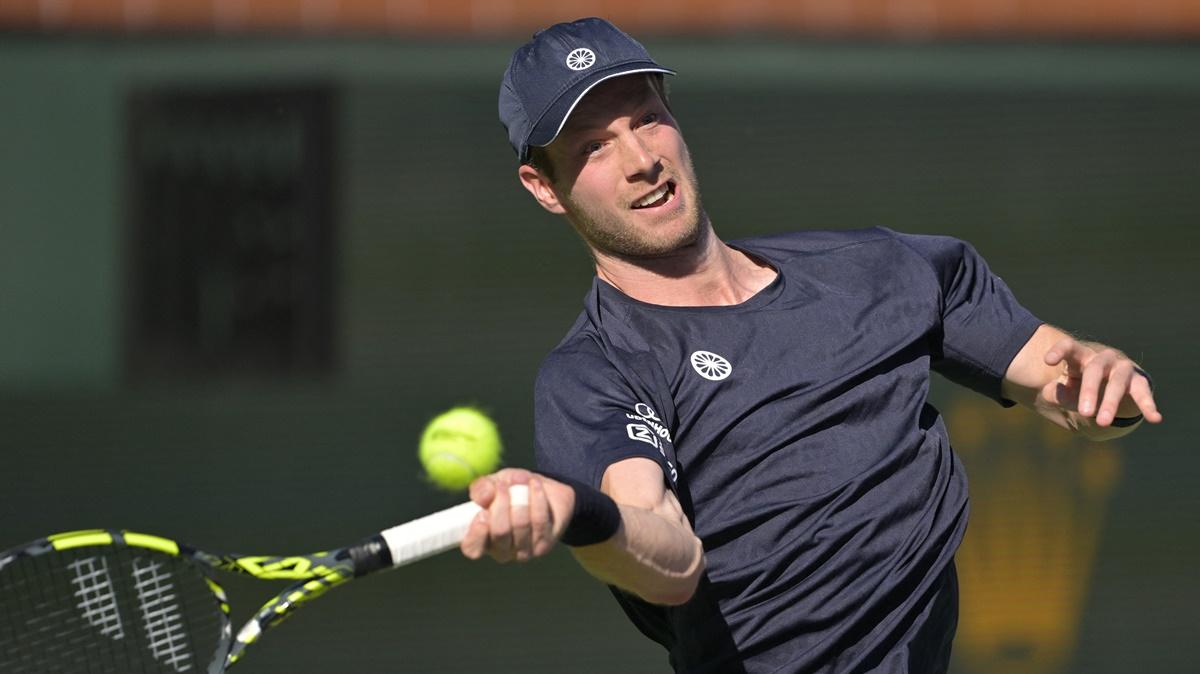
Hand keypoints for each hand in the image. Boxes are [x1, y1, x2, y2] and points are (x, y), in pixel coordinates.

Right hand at [460, 468, 575, 562]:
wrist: (542, 490)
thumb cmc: (510, 489)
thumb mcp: (492, 483)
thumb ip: (482, 488)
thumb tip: (484, 498)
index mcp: (481, 540)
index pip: (472, 548)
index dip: (476, 534)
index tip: (482, 513)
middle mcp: (501, 551)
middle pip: (500, 533)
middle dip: (501, 505)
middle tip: (502, 485)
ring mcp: (523, 551)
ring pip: (521, 525)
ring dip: (522, 498)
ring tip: (524, 480)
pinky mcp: (543, 545)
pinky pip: (540, 520)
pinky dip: (537, 499)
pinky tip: (535, 485)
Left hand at [1042, 337, 1161, 426]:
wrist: (1107, 384)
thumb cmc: (1078, 386)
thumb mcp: (1064, 391)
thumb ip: (1058, 393)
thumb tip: (1059, 395)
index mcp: (1079, 356)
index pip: (1068, 347)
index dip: (1059, 352)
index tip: (1048, 361)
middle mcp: (1101, 358)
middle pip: (1095, 370)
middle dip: (1090, 391)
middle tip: (1085, 413)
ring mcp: (1121, 368)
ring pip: (1117, 382)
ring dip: (1110, 402)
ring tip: (1103, 423)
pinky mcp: (1138, 381)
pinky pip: (1143, 392)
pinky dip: (1148, 405)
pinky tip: (1155, 418)